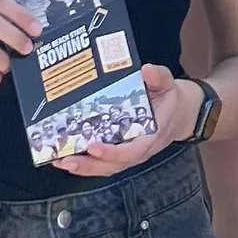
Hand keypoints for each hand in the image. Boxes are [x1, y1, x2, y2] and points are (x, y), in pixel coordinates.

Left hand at [56, 60, 202, 178]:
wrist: (178, 113)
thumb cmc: (169, 99)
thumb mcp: (168, 84)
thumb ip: (159, 77)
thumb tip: (146, 70)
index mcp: (152, 135)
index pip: (133, 151)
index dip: (113, 153)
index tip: (95, 148)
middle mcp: (138, 149)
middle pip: (113, 165)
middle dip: (89, 165)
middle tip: (66, 160)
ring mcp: (128, 153)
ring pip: (105, 167)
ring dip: (82, 166)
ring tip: (59, 160)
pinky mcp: (120, 151)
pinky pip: (102, 162)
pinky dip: (84, 162)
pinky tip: (65, 157)